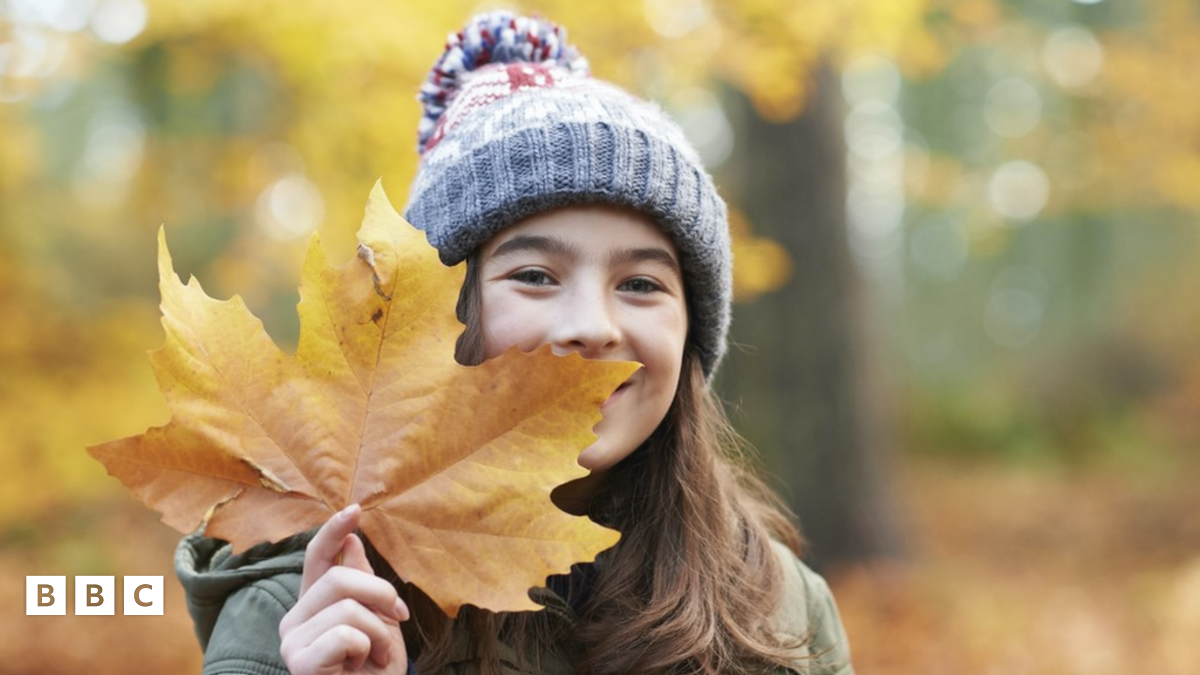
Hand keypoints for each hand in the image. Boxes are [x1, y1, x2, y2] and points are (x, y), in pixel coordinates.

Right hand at [279, 504, 409, 673]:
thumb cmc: (376, 673)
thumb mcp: (380, 620)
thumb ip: (362, 583)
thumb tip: (351, 541)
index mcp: (314, 605)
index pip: (318, 558)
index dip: (333, 532)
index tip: (355, 509)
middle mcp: (294, 619)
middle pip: (339, 580)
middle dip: (380, 596)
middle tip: (397, 620)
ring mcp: (292, 642)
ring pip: (348, 608)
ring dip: (379, 634)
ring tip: (374, 657)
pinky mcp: (299, 662)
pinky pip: (346, 635)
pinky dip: (367, 651)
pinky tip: (360, 669)